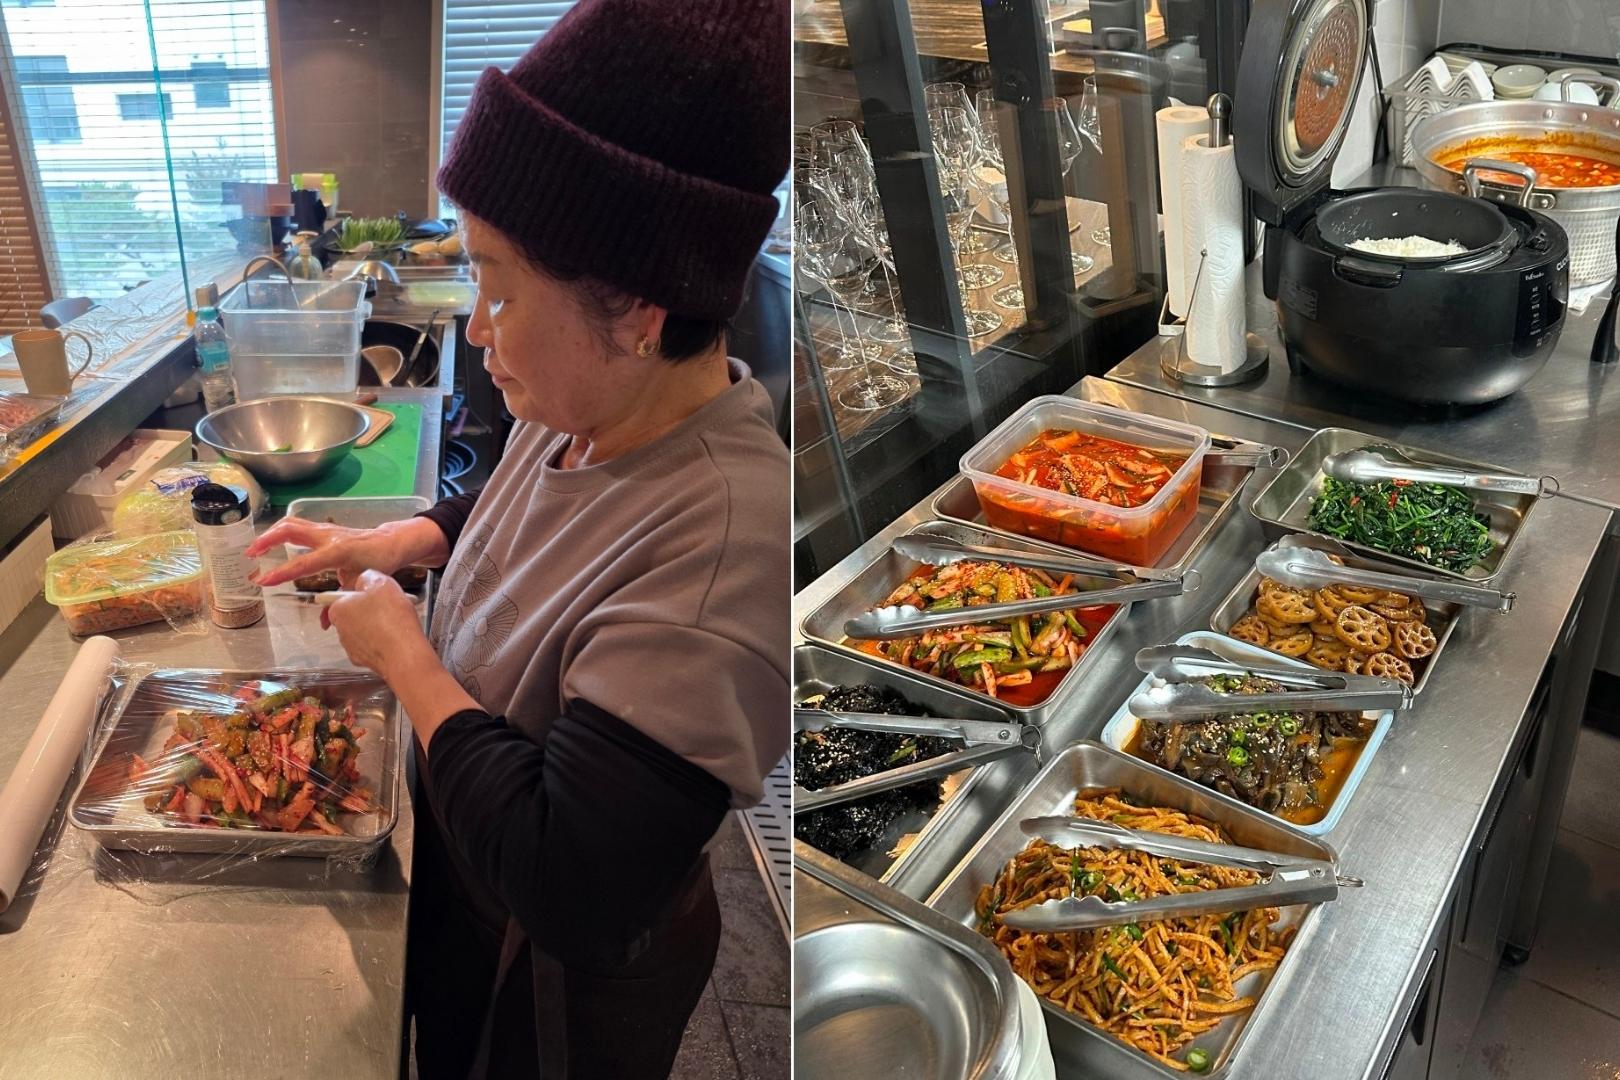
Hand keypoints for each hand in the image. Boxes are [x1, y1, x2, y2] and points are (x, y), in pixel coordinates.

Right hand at [247, 515, 447, 588]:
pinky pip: (297, 526)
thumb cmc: (378, 563)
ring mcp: (324, 529)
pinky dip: (280, 532)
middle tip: (249, 556)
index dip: (282, 573)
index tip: (262, 581)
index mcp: (338, 552)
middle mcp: (328, 537)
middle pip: (290, 531)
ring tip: (254, 549)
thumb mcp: (359, 586)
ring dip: (270, 533)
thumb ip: (340, 605)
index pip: (304, 563)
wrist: (390, 542)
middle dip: (267, 541)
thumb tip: (325, 624)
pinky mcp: (323, 528)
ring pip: (291, 524)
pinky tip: (270, 542)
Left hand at [326, 570, 479, 746]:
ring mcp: (352, 648)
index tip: (378, 594)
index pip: (345, 596)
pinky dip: (383, 641)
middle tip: (391, 606)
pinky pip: (373, 646)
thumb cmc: (391, 617)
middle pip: (355, 613)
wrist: (404, 654)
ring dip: (378, 626)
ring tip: (398, 622)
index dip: (364, 593)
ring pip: (364, 630)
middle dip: (371, 609)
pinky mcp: (365, 662)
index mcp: (338, 610)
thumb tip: (364, 580)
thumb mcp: (380, 582)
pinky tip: (397, 637)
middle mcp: (340, 630)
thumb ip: (367, 577)